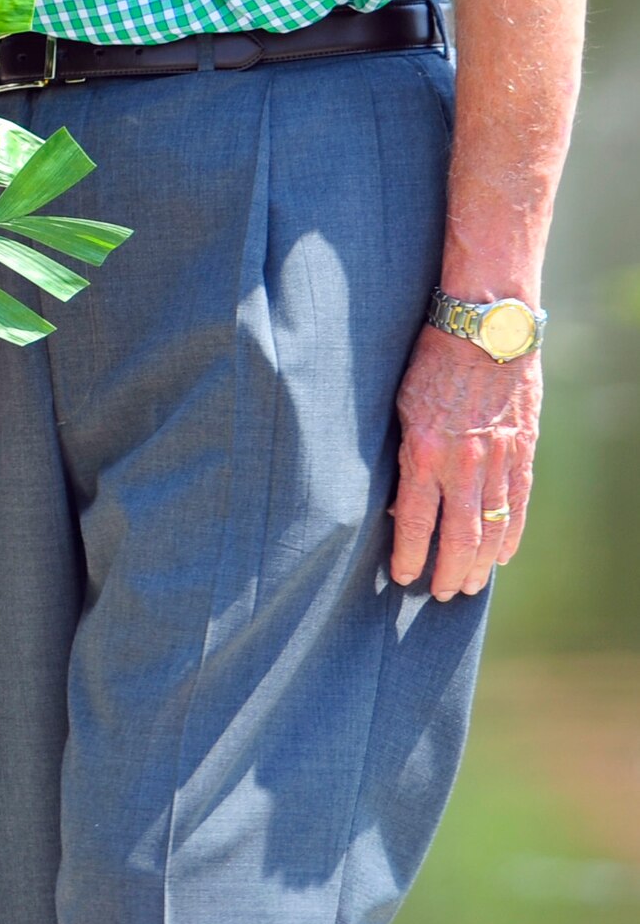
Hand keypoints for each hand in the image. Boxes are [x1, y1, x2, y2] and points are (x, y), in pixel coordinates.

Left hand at [390, 325, 541, 598]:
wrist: (484, 329)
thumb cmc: (430, 360)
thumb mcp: (401, 406)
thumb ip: (403, 455)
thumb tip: (402, 502)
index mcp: (425, 452)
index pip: (417, 521)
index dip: (410, 555)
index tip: (402, 577)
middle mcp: (463, 464)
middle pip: (458, 537)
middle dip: (447, 571)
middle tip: (439, 594)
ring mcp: (498, 460)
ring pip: (491, 528)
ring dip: (479, 563)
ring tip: (467, 585)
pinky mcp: (522, 451)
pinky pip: (517, 504)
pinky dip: (510, 535)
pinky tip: (500, 556)